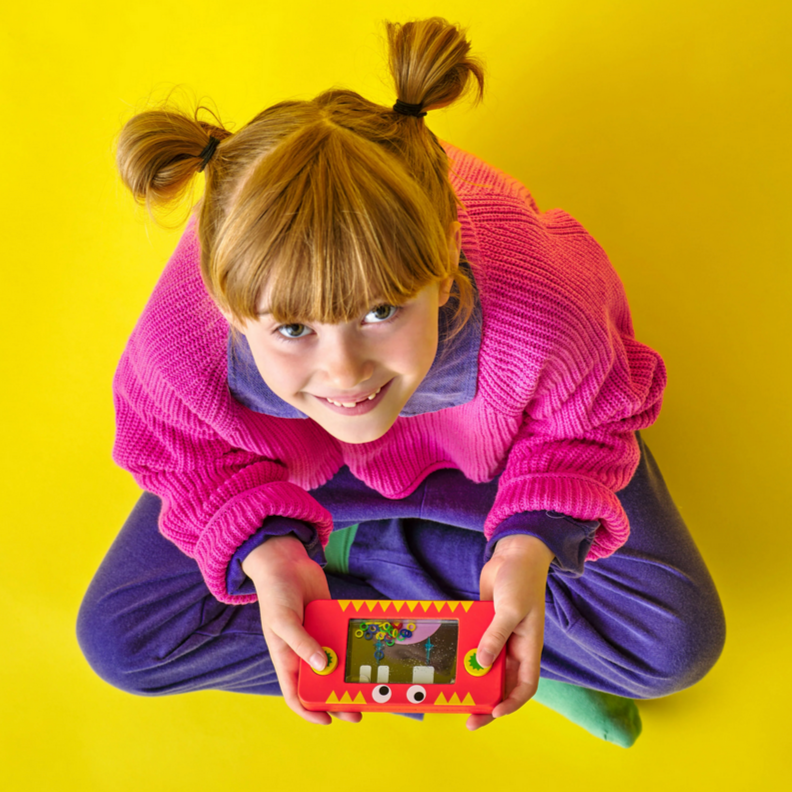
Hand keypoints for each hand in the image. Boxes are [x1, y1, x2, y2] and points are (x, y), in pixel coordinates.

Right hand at [242, 535, 361, 725]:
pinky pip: (343, 638)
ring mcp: (318, 637)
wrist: (286, 561)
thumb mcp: (283, 621)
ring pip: (336, 663)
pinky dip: (353, 646)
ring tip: (368, 685)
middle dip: (338, 698)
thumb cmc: (276, 594)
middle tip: (359, 709)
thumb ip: (301, 643)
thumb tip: (321, 665)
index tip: (328, 720)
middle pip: (322, 684)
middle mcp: (303, 652)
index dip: (310, 711)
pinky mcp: (329, 621)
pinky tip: (368, 651)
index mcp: (286, 658)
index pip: (295, 694)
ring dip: (349, 674)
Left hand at [466, 534, 553, 730]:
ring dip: (473, 678)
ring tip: (455, 691)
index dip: (511, 703)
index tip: (492, 712)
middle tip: (467, 715)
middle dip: (487, 700)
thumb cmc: (521, 580)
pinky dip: (465, 652)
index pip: (525, 686)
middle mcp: (515, 647)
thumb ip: (496, 636)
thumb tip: (482, 663)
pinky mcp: (485, 624)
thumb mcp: (511, 609)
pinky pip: (475, 645)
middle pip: (502, 683)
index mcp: (529, 647)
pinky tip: (449, 658)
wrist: (514, 553)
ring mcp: (499, 636)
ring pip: (486, 666)